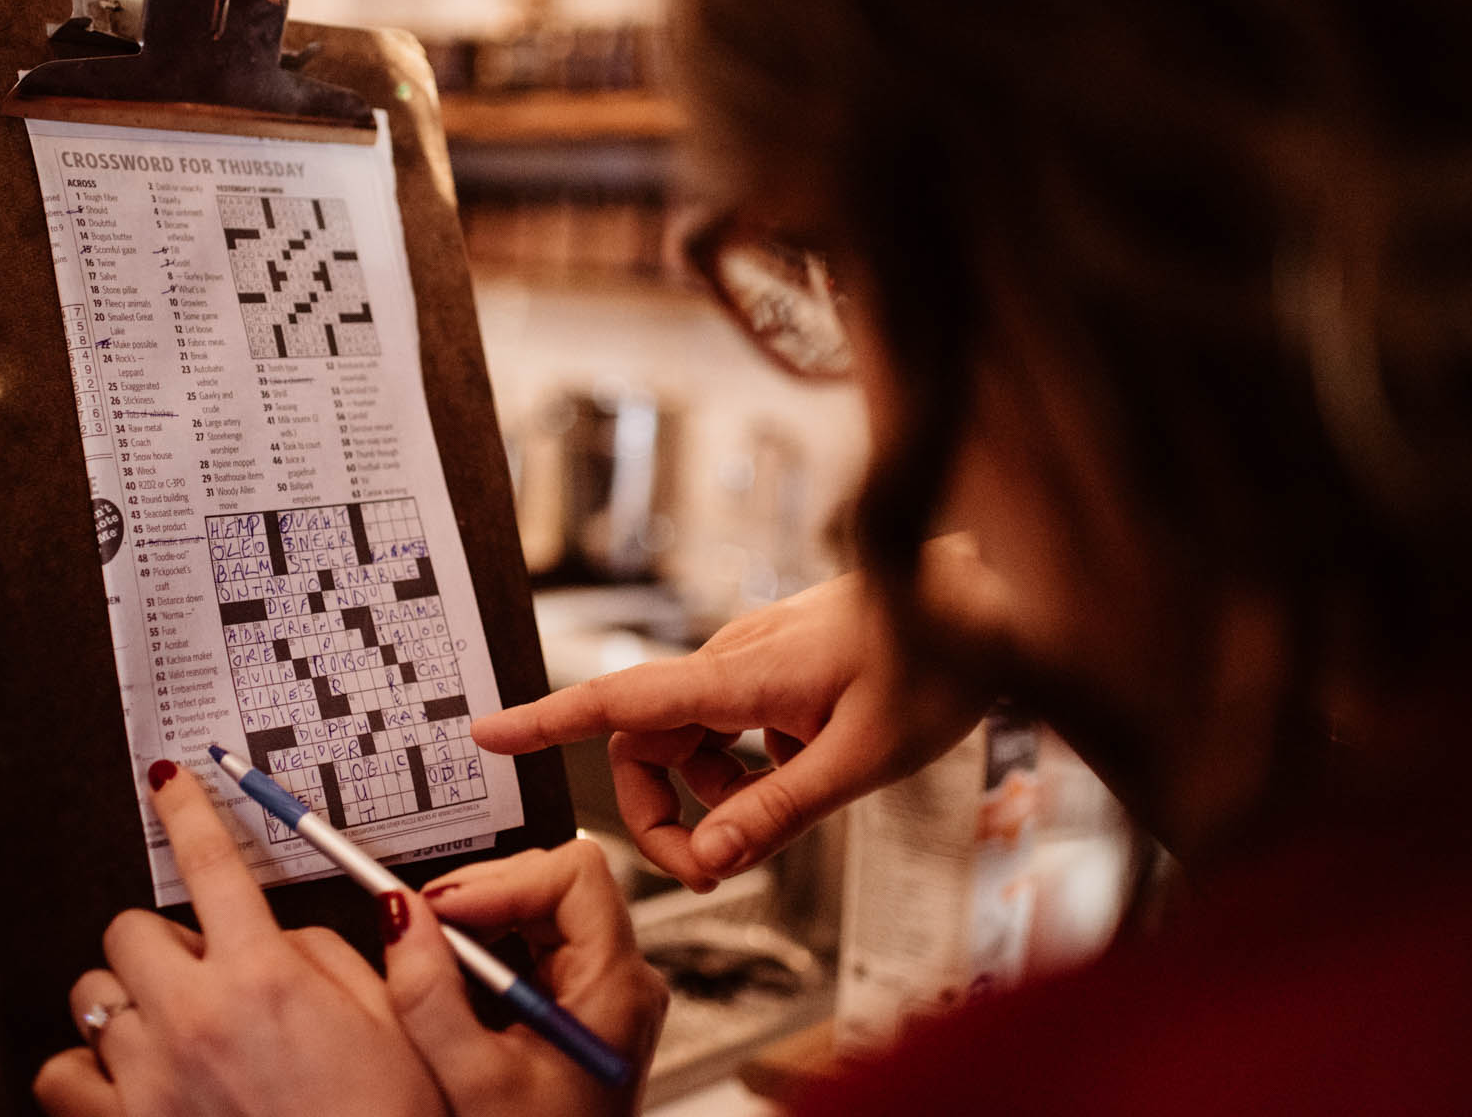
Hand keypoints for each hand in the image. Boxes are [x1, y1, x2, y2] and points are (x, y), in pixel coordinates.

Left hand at [34, 762, 447, 1116]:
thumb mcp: (389, 1025)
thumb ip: (331, 957)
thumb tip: (283, 931)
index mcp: (265, 978)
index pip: (210, 862)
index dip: (187, 807)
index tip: (169, 780)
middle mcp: (194, 1018)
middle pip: (130, 928)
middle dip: (164, 941)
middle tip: (204, 974)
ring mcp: (149, 1077)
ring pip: (94, 997)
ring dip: (132, 1005)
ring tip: (174, 1035)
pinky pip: (60, 1075)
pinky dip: (83, 1070)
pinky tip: (126, 1076)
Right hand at [381, 839, 666, 1116]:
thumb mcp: (469, 1079)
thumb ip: (428, 992)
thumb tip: (399, 913)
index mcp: (617, 989)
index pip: (575, 873)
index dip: (504, 876)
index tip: (445, 905)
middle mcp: (623, 980)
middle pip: (557, 881)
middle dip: (483, 893)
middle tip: (423, 924)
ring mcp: (606, 989)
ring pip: (544, 905)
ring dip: (482, 917)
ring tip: (434, 952)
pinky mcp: (583, 1001)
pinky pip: (538, 940)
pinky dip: (490, 943)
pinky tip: (455, 975)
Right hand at [474, 535, 1010, 888]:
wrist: (985, 602)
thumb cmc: (937, 664)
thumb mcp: (862, 760)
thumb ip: (778, 812)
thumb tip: (706, 860)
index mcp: (742, 676)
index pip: (619, 701)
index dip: (546, 718)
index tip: (486, 733)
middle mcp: (731, 658)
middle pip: (645, 740)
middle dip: (662, 809)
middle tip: (716, 868)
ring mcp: (749, 658)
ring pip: (686, 736)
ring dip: (712, 788)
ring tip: (782, 810)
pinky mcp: (770, 662)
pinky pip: (725, 722)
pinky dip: (744, 761)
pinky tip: (804, 764)